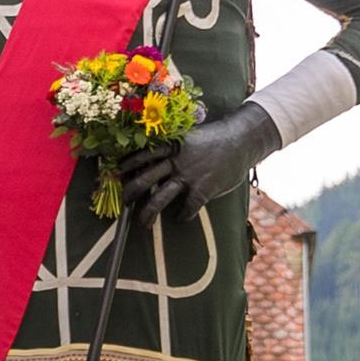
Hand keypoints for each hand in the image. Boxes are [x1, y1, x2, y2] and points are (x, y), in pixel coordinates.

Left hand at [115, 99, 282, 220]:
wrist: (242, 138)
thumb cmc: (217, 137)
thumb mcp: (191, 137)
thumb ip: (176, 148)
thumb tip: (160, 160)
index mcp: (171, 145)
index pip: (143, 155)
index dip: (129, 164)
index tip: (117, 172)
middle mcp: (176, 160)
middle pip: (145, 179)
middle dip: (130, 193)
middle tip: (124, 202)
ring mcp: (189, 175)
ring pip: (160, 197)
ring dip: (148, 213)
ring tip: (143, 224)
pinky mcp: (203, 188)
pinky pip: (187, 207)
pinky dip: (183, 215)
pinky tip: (180, 219)